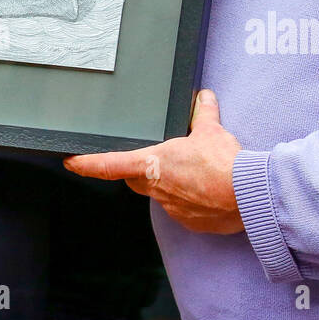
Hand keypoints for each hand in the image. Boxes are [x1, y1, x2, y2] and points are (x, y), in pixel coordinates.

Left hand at [64, 91, 243, 233]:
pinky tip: (208, 192)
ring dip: (171, 185)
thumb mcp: (211, 129)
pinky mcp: (191, 222)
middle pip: (135, 181)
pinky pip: (183, 210)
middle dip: (137, 172)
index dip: (87, 164)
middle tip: (150, 162)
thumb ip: (203, 113)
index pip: (110, 164)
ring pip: (161, 195)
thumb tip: (203, 97)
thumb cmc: (223, 162)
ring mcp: (173, 208)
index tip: (71, 162)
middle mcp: (157, 188)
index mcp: (153, 164)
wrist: (247, 195)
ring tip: (195, 174)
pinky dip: (191, 201)